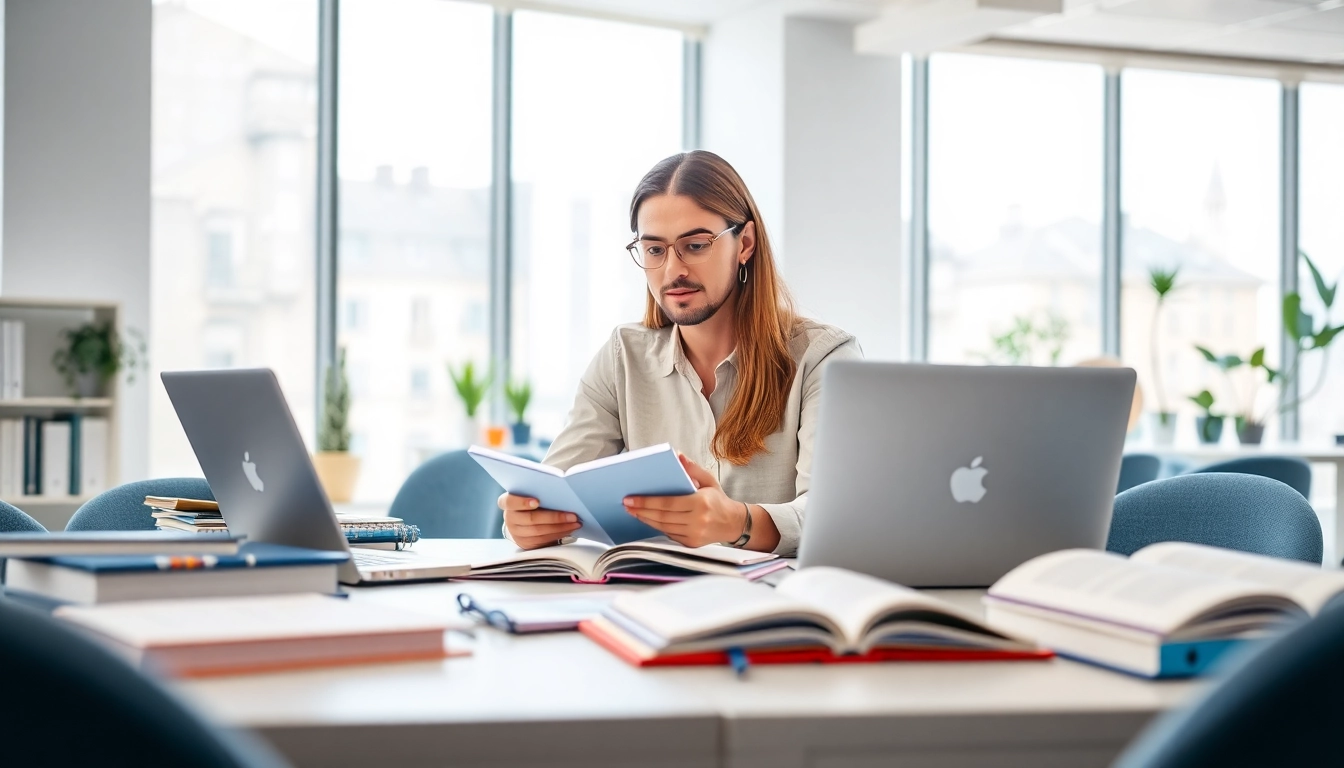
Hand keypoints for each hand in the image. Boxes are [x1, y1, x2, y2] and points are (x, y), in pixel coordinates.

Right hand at [498, 493, 580, 549]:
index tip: (537, 501)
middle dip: (554, 517)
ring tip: (575, 522)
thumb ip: (537, 491)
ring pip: (539, 531)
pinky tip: (569, 529)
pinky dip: (558, 534)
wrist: (522, 520)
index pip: (509, 501)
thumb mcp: (528, 493)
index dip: (522, 502)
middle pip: (531, 519)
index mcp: (507, 503)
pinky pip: (543, 540)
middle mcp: (509, 518)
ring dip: (560, 527)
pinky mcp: (525, 544)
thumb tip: (560, 490)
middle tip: (572, 515)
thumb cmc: (529, 501)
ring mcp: (516, 533)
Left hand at [622, 454, 746, 547]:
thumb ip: (692, 468)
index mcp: (700, 503)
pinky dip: (657, 527)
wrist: (734, 523)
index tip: (630, 499)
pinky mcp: (691, 544)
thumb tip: (677, 456)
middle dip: (641, 511)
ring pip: (663, 527)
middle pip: (662, 517)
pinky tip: (648, 519)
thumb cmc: (718, 499)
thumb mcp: (708, 479)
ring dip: (646, 519)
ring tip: (633, 511)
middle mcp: (698, 521)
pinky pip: (669, 535)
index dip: (647, 502)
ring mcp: (694, 534)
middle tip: (627, 504)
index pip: (667, 503)